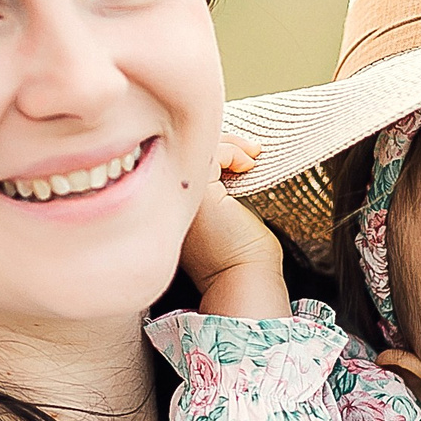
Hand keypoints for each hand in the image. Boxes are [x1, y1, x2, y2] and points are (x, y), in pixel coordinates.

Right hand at [181, 136, 288, 318]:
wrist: (244, 275)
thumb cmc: (240, 250)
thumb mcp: (225, 207)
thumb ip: (217, 182)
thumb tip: (233, 150)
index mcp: (171, 201)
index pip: (185, 162)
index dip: (214, 151)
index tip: (244, 156)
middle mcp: (168, 197)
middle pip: (188, 152)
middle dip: (224, 144)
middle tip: (252, 151)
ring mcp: (178, 193)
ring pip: (197, 150)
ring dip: (229, 146)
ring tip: (251, 157)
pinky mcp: (196, 191)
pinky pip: (209, 154)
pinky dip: (231, 153)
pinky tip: (248, 165)